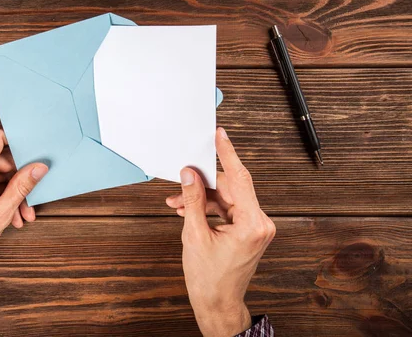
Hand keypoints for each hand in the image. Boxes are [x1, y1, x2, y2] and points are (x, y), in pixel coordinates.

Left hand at [0, 126, 47, 278]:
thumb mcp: (1, 213)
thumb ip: (22, 186)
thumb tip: (38, 168)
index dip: (14, 139)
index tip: (31, 151)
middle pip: (0, 160)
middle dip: (19, 180)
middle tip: (31, 200)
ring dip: (11, 193)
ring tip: (21, 215)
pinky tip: (9, 215)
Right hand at [166, 127, 274, 336]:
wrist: (217, 303)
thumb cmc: (209, 278)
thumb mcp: (194, 235)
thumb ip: (192, 200)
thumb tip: (189, 174)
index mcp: (252, 225)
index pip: (240, 178)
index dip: (227, 154)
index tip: (220, 136)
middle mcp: (260, 223)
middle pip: (230, 188)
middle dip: (203, 184)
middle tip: (181, 181)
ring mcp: (256, 227)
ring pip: (226, 198)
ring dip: (202, 198)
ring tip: (178, 203)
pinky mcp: (249, 230)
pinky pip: (228, 209)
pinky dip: (209, 208)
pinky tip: (189, 210)